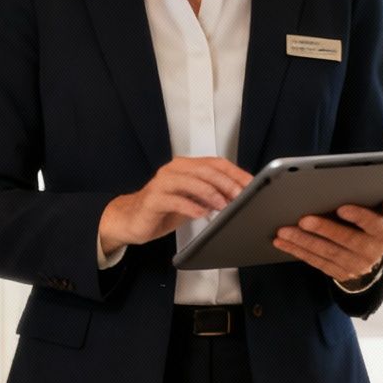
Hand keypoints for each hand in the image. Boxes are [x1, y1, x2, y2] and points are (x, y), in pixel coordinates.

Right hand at [99, 157, 251, 255]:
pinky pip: (175, 200)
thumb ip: (211, 195)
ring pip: (191, 182)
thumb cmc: (164, 209)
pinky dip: (191, 206)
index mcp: (185, 166)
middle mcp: (174, 170)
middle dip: (226, 183)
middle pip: (205, 170)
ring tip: (224, 205)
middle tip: (240, 195)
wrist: (132, 220)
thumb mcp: (192, 200)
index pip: (215, 163)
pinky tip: (201, 213)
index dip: (235, 173)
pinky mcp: (153, 199)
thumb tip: (238, 197)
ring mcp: (162, 183)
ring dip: (211, 194)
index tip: (250, 184)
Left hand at [272, 195, 382, 283]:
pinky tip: (282, 242)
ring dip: (303, 242)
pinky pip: (316, 262)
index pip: (374, 225)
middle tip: (303, 219)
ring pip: (327, 253)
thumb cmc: (374, 224)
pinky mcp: (338, 273)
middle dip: (324, 229)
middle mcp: (371, 252)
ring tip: (284, 230)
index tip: (342, 208)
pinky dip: (297, 252)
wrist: (373, 257)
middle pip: (346, 240)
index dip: (359, 217)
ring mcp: (354, 265)